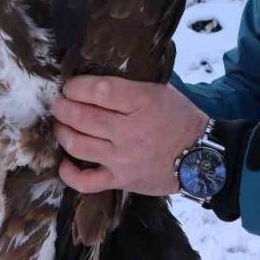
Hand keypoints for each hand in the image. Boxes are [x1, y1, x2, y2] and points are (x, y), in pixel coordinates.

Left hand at [50, 75, 208, 196]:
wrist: (201, 157)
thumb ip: (132, 85)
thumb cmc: (180, 118)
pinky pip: (86, 181)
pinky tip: (64, 163)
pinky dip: (69, 173)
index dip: (77, 87)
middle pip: (83, 117)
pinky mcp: (121, 180)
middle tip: (57, 103)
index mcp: (143, 102)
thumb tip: (98, 78)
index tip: (70, 86)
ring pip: (78, 145)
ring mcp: (123, 158)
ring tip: (60, 125)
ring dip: (62, 132)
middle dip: (63, 107)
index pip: (100, 90)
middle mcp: (130, 131)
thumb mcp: (162, 91)